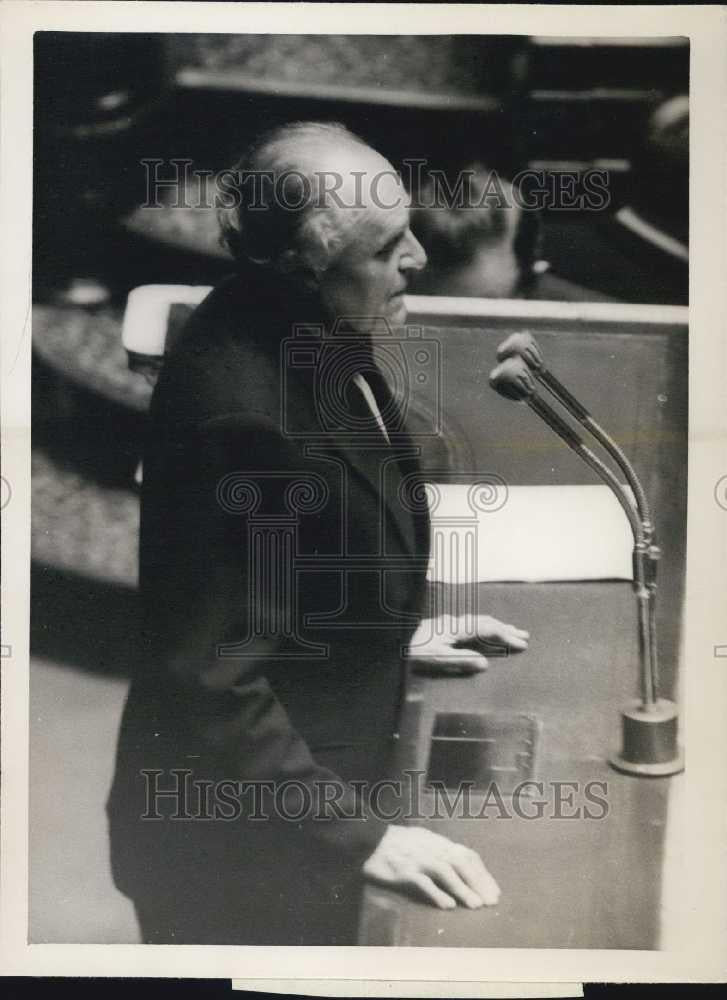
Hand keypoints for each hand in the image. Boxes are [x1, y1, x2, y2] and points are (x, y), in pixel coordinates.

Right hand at [363, 825, 499, 908]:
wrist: (367, 839)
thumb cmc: (395, 842)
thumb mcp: (422, 840)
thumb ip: (440, 851)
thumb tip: (462, 865)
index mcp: (437, 842)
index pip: (466, 855)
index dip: (482, 873)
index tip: (494, 891)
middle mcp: (431, 848)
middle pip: (460, 862)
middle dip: (478, 882)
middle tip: (491, 902)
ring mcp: (417, 858)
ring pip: (445, 871)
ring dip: (462, 888)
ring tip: (476, 906)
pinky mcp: (403, 870)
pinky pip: (422, 882)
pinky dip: (436, 893)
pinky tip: (447, 906)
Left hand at [407, 614, 528, 675]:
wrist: (393, 638)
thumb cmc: (412, 650)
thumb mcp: (435, 659)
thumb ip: (460, 660)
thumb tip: (485, 663)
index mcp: (455, 628)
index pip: (487, 629)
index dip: (506, 636)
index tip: (521, 644)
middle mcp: (454, 622)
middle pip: (486, 622)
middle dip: (506, 629)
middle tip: (525, 636)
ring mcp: (449, 622)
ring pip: (479, 621)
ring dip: (496, 626)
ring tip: (512, 632)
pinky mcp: (444, 626)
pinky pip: (471, 624)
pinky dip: (485, 627)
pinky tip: (486, 630)